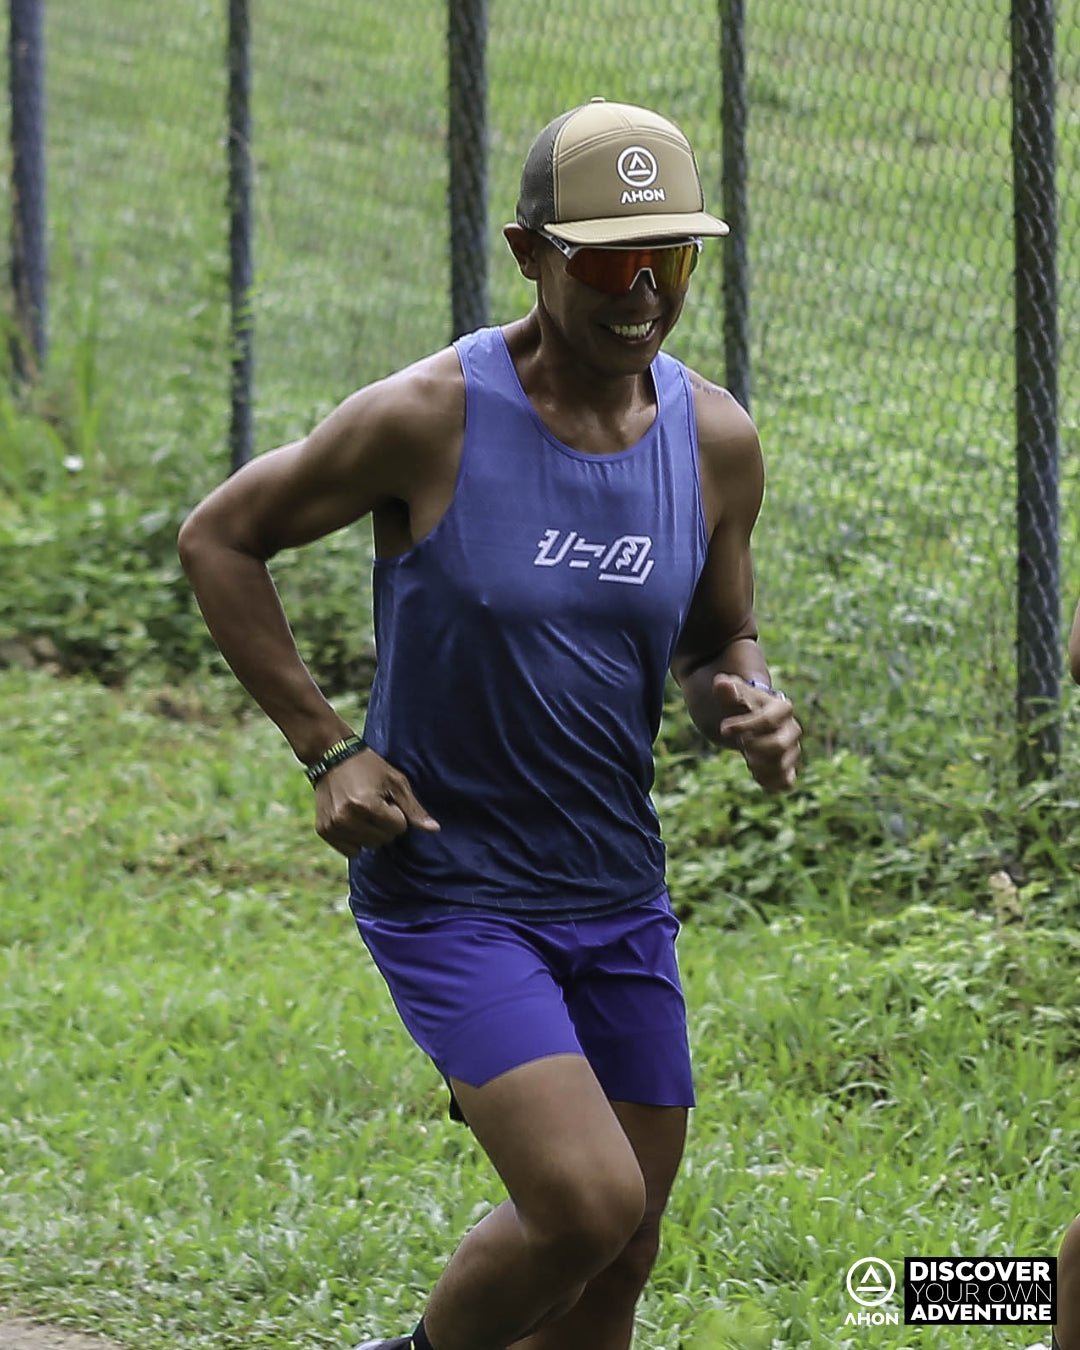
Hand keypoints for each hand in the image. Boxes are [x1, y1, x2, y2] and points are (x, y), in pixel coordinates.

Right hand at [313, 747, 440, 855]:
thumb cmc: (368, 766)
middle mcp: (346, 818)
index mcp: (366, 804)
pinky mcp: (324, 831)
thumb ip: (413, 808)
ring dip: (371, 832)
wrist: (330, 755)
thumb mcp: (395, 781)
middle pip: (383, 840)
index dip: (397, 813)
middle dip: (384, 825)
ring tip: (362, 810)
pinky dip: (355, 839)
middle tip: (375, 804)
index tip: (386, 799)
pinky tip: (352, 820)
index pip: (398, 829)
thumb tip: (434, 829)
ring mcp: (333, 826)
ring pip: (368, 847)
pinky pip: (350, 851)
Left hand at [712, 673, 800, 791]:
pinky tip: (756, 772)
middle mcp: (793, 730)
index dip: (744, 726)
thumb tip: (721, 683)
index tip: (723, 729)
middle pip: (778, 746)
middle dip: (753, 747)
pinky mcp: (789, 769)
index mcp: (783, 708)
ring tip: (748, 756)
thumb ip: (727, 690)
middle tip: (741, 742)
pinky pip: (785, 783)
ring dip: (757, 764)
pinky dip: (768, 781)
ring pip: (780, 766)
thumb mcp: (733, 695)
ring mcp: (793, 750)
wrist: (751, 722)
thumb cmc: (742, 706)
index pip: (768, 721)